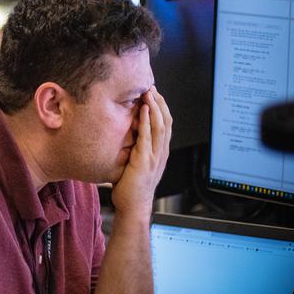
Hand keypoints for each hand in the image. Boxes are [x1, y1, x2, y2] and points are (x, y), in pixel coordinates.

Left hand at [110, 86, 172, 215]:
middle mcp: (161, 152)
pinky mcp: (145, 161)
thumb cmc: (130, 187)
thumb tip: (126, 135)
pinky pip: (148, 137)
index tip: (153, 93)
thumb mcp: (135, 163)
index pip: (165, 124)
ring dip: (155, 106)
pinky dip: (148, 121)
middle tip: (151, 86)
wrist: (133, 207)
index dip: (161, 107)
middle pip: (166, 121)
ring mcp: (155, 156)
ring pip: (161, 126)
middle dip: (160, 102)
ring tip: (149, 91)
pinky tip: (145, 109)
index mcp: (160, 152)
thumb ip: (135, 149)